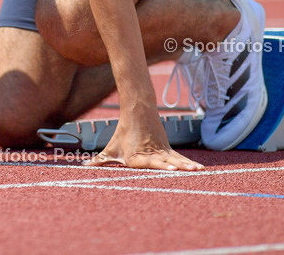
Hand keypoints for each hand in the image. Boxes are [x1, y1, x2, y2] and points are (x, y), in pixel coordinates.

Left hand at [84, 110, 203, 170]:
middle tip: (188, 172)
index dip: (160, 167)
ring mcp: (161, 151)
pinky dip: (188, 163)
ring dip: (186, 166)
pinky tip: (198, 170)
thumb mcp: (111, 148)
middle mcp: (151, 154)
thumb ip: (100, 160)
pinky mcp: (167, 149)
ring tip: (197, 171)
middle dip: (177, 168)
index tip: (171, 171)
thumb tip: (84, 167)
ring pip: (175, 159)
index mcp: (136, 156)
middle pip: (165, 162)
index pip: (149, 163)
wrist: (138, 110)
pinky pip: (179, 158)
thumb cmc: (123, 132)